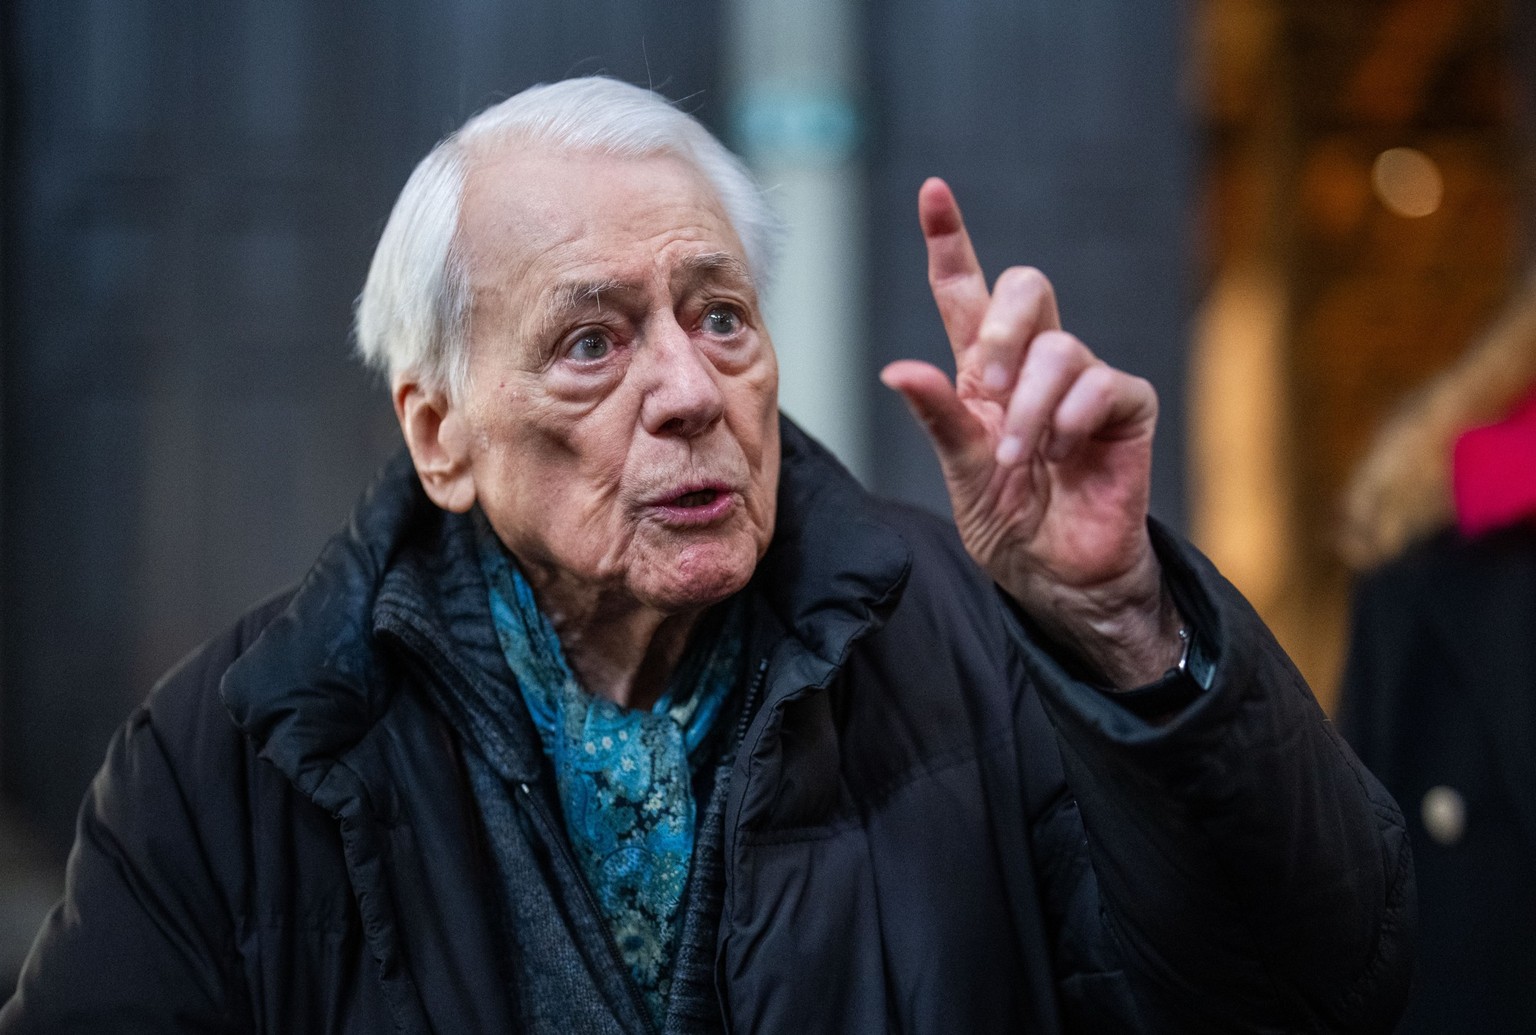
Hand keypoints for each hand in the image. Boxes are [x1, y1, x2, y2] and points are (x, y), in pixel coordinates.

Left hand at [880, 178, 1180, 687]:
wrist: (1059, 576)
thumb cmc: (1010, 524)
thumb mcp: (959, 472)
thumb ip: (940, 418)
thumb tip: (897, 368)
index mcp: (984, 372)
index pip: (966, 292)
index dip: (951, 241)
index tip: (932, 191)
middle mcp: (1035, 365)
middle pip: (1027, 288)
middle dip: (1002, 329)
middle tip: (985, 385)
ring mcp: (1084, 382)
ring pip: (1060, 348)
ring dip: (1029, 407)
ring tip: (1016, 458)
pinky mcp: (1125, 408)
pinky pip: (1105, 383)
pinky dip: (1072, 419)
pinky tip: (1064, 454)